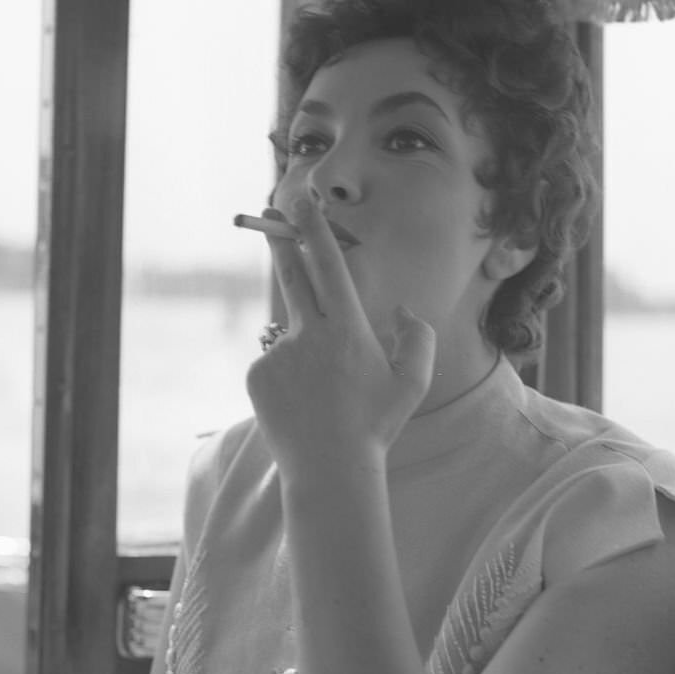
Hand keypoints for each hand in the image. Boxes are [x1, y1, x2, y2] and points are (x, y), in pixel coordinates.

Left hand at [246, 200, 435, 474]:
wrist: (329, 470)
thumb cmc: (375, 427)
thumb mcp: (412, 383)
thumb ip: (417, 337)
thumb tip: (402, 310)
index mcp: (347, 330)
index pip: (328, 267)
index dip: (315, 231)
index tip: (302, 203)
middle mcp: (309, 334)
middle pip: (292, 275)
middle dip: (282, 241)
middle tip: (270, 216)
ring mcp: (278, 354)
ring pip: (292, 336)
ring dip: (305, 352)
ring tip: (321, 396)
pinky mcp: (257, 375)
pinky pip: (274, 364)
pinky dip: (286, 376)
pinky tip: (302, 405)